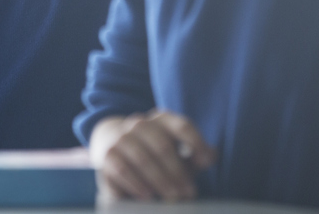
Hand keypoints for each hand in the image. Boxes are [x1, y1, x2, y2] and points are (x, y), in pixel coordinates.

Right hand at [89, 110, 215, 200]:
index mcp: (162, 119)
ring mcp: (122, 137)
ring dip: (160, 181)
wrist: (112, 143)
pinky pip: (122, 170)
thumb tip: (210, 156)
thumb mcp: (176, 149)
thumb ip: (194, 152)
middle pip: (163, 146)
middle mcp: (140, 124)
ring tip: (172, 198)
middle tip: (188, 193)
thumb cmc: (153, 152)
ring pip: (143, 159)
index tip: (205, 163)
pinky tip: (147, 197)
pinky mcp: (107, 155)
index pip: (182, 126)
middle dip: (178, 173)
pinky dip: (136, 185)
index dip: (196, 143)